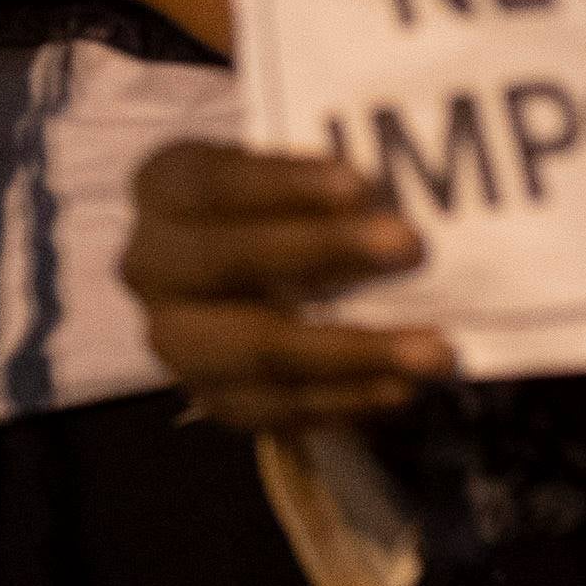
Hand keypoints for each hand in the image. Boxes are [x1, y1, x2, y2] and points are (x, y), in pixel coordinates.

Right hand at [126, 141, 451, 430]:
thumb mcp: (279, 176)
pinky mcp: (210, 398)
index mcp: (160, 189)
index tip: (361, 184)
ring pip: (258, 350)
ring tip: (434, 352)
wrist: (237, 276)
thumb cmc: (273, 206)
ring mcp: (174, 340)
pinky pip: (278, 409)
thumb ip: (317, 183)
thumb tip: (394, 200)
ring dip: (354, 351)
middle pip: (227, 260)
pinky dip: (347, 400)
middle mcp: (150, 265)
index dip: (282, 184)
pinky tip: (403, 388)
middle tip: (410, 247)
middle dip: (323, 251)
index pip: (212, 182)